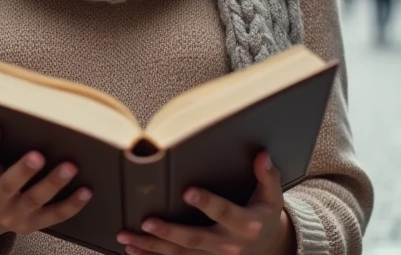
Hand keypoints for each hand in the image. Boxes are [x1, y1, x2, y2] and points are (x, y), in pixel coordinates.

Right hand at [0, 121, 90, 247]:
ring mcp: (13, 216)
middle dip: (24, 170)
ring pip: (34, 200)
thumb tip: (0, 119)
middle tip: (38, 155)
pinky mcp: (32, 225)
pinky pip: (54, 215)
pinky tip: (86, 191)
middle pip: (8, 185)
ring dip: (53, 183)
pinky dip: (71, 204)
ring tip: (70, 167)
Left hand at [117, 152, 293, 254]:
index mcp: (246, 224)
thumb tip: (262, 155)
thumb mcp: (272, 196)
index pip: (225, 212)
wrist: (268, 247)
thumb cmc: (264, 214)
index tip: (188, 191)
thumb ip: (267, 176)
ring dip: (152, 246)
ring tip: (128, 237)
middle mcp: (228, 244)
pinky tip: (133, 250)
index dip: (207, 202)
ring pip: (179, 254)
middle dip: (169, 232)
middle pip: (195, 238)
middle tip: (147, 221)